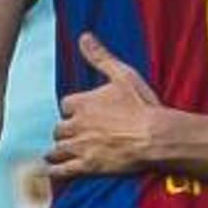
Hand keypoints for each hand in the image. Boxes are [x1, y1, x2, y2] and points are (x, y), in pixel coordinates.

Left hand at [48, 34, 185, 181]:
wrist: (156, 136)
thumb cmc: (142, 105)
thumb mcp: (123, 75)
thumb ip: (100, 57)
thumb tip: (84, 37)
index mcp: (83, 103)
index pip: (66, 105)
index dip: (72, 109)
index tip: (78, 113)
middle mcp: (77, 125)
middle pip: (59, 128)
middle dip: (65, 131)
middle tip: (72, 134)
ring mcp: (81, 146)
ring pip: (57, 149)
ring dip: (57, 150)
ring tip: (56, 153)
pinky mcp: (87, 166)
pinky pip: (62, 169)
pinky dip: (54, 170)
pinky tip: (51, 170)